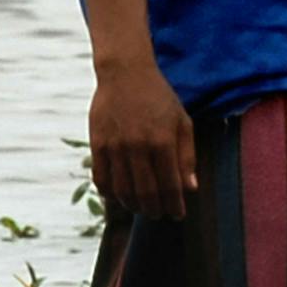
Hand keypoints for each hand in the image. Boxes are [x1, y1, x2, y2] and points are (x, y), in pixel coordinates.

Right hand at [88, 56, 195, 219]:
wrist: (125, 73)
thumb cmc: (159, 97)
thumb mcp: (182, 121)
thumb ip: (187, 155)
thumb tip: (189, 189)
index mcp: (163, 141)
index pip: (170, 186)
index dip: (175, 205)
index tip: (178, 214)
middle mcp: (138, 146)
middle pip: (146, 193)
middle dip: (155, 210)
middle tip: (159, 214)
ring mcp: (115, 146)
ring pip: (123, 191)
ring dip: (133, 206)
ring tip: (141, 207)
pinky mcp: (97, 144)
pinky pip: (101, 179)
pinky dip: (110, 194)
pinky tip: (118, 196)